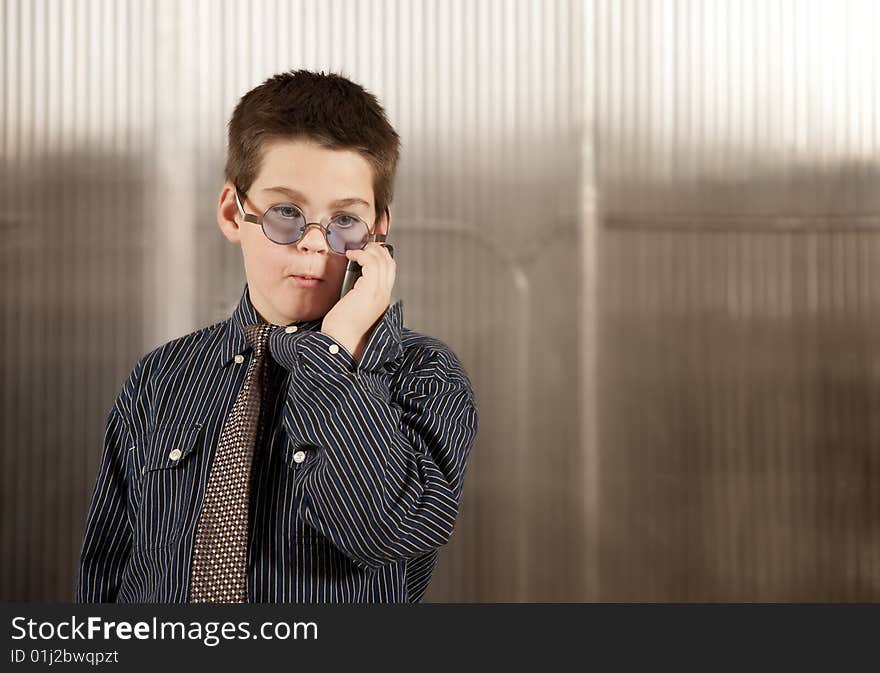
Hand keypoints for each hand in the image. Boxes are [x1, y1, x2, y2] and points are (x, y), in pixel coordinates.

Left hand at [321, 242, 395, 361]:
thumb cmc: (342, 329)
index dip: (380, 257)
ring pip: (383, 260)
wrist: (341, 343)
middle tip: (361, 246)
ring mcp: (379, 292)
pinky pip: (371, 262)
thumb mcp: (353, 307)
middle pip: (389, 263)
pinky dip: (361, 254)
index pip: (389, 271)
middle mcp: (384, 295)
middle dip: (377, 250)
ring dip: (368, 250)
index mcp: (382, 300)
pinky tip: (351, 255)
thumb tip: (350, 280)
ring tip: (355, 251)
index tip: (367, 251)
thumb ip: (356, 293)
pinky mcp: (369, 290)